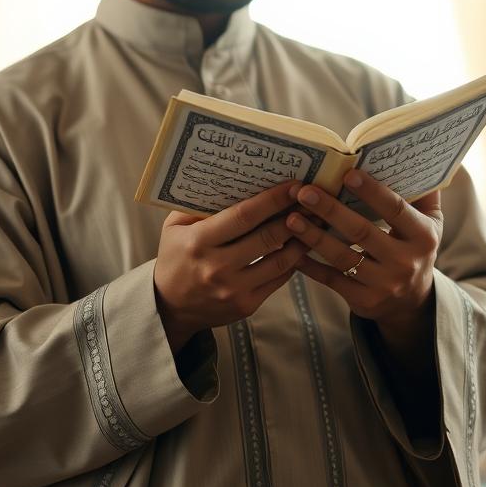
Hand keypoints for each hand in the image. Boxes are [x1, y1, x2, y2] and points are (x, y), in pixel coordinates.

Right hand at [154, 180, 307, 352]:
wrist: (170, 306)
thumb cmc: (175, 256)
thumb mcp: (176, 226)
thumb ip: (201, 205)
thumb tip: (237, 181)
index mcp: (199, 241)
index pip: (244, 216)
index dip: (273, 200)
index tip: (293, 185)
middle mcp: (217, 267)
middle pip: (267, 236)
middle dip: (294, 214)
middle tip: (312, 199)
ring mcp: (234, 290)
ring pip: (280, 260)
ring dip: (301, 239)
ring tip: (315, 221)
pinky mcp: (246, 306)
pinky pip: (278, 279)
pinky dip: (293, 261)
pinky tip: (301, 245)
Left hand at [286, 170, 443, 333]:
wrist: (411, 302)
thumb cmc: (415, 247)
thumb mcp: (431, 222)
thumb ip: (424, 192)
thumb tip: (413, 154)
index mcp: (423, 237)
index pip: (395, 209)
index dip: (372, 192)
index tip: (347, 173)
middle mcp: (405, 262)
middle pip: (362, 232)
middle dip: (330, 210)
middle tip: (304, 192)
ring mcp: (383, 285)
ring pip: (342, 257)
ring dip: (313, 236)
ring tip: (291, 218)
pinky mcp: (363, 301)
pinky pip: (330, 280)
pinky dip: (309, 265)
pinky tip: (290, 248)